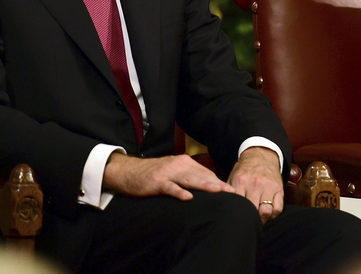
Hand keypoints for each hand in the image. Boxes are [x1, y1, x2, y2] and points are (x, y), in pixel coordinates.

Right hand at [103, 153, 234, 200]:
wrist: (127, 171)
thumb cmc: (153, 174)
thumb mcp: (173, 173)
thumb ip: (188, 177)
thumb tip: (207, 187)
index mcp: (184, 162)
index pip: (205, 173)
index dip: (219, 182)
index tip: (232, 191)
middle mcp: (178, 165)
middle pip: (201, 176)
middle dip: (217, 185)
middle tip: (232, 193)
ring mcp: (167, 173)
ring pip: (189, 180)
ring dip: (204, 186)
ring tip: (218, 192)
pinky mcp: (156, 181)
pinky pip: (170, 187)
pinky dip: (179, 191)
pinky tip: (188, 197)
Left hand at [228, 147, 283, 221]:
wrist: (261, 156)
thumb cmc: (245, 170)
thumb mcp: (233, 177)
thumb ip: (227, 192)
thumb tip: (221, 207)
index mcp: (241, 181)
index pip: (238, 205)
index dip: (237, 216)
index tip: (236, 221)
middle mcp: (255, 184)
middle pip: (252, 210)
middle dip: (249, 220)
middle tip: (247, 223)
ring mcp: (268, 187)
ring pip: (266, 211)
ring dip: (262, 219)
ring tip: (258, 219)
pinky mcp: (279, 189)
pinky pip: (278, 209)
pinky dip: (272, 215)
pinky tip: (267, 214)